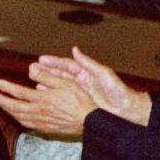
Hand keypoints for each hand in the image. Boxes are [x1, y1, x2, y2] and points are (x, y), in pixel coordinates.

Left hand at [0, 69, 97, 134]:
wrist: (91, 121)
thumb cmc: (80, 100)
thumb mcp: (65, 82)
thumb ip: (46, 76)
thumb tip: (31, 69)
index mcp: (42, 99)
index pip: (18, 92)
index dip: (4, 87)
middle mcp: (39, 112)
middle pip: (14, 106)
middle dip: (0, 100)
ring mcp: (42, 122)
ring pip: (19, 117)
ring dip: (7, 109)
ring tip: (0, 103)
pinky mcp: (47, 128)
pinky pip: (28, 124)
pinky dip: (18, 118)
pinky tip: (17, 115)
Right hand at [37, 47, 151, 126]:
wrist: (127, 111)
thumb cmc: (119, 91)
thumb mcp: (104, 74)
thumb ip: (88, 62)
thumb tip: (75, 49)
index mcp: (86, 72)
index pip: (67, 64)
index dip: (54, 62)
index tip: (41, 59)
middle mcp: (81, 81)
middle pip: (60, 74)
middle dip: (46, 70)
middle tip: (32, 68)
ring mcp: (80, 92)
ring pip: (59, 85)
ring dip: (47, 81)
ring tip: (34, 79)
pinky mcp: (80, 103)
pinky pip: (63, 97)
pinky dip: (53, 94)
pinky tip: (43, 93)